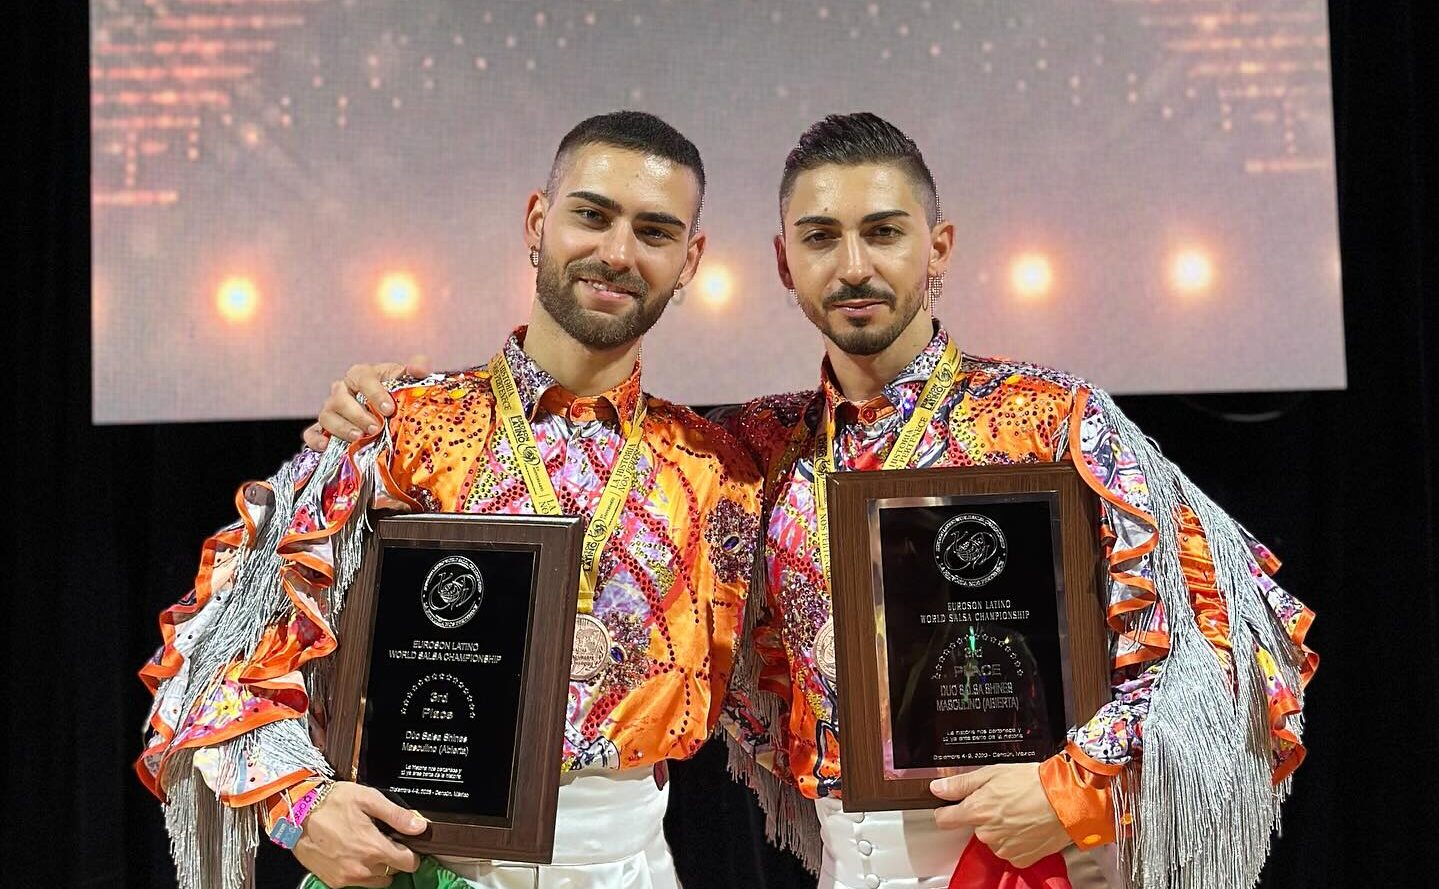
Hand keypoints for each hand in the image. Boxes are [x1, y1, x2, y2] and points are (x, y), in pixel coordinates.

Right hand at [293, 782, 426, 887]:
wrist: (296, 814)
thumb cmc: (331, 803)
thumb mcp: (368, 799)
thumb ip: (397, 815)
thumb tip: (419, 826)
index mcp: (373, 847)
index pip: (408, 863)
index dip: (410, 853)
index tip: (404, 844)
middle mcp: (362, 868)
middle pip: (393, 872)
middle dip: (392, 858)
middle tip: (380, 840)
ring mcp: (347, 877)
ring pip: (376, 880)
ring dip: (376, 868)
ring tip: (365, 847)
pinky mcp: (334, 882)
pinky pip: (356, 883)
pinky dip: (359, 872)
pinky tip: (351, 853)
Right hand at [302, 355, 430, 449]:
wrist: (390, 409)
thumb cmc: (396, 390)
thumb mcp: (408, 378)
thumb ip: (417, 368)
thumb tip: (419, 369)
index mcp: (361, 375)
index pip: (362, 378)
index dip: (374, 393)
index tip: (389, 409)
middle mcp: (342, 390)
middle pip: (340, 399)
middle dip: (358, 414)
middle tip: (376, 428)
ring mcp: (331, 410)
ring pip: (326, 416)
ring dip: (341, 427)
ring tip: (359, 437)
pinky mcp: (325, 428)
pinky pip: (312, 432)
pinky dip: (315, 439)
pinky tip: (326, 446)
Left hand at [930, 764, 1071, 868]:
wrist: (1066, 800)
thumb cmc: (1033, 783)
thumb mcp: (992, 772)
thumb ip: (960, 783)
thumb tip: (938, 788)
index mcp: (976, 811)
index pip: (943, 820)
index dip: (946, 811)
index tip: (950, 808)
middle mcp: (987, 833)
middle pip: (974, 827)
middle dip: (984, 815)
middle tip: (1003, 801)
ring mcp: (1003, 848)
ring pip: (993, 839)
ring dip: (1001, 828)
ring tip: (1019, 811)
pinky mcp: (1021, 858)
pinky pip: (1010, 850)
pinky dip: (1016, 840)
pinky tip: (1027, 825)